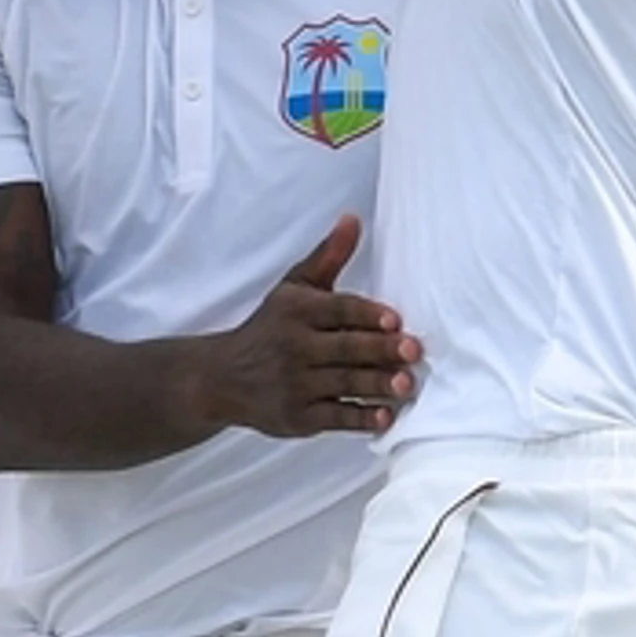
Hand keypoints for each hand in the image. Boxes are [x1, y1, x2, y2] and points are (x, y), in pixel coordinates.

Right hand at [183, 216, 418, 437]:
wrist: (222, 377)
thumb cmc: (270, 327)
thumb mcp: (293, 289)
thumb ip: (327, 257)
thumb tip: (353, 219)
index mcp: (296, 310)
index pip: (337, 309)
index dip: (367, 314)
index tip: (395, 319)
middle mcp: (293, 346)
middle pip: (345, 348)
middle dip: (380, 350)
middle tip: (413, 350)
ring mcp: (295, 384)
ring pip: (344, 383)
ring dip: (378, 384)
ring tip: (407, 384)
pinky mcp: (298, 417)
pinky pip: (335, 417)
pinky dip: (360, 417)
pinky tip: (385, 416)